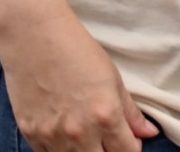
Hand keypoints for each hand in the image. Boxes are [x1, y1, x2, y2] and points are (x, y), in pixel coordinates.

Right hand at [1, 20, 161, 151]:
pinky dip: (60, 150)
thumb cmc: (77, 52)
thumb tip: (148, 133)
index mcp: (106, 116)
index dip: (131, 148)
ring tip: (87, 136)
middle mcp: (79, 132)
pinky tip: (65, 135)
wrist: (34, 38)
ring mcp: (52, 136)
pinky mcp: (31, 135)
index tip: (130, 142)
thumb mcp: (113, 78)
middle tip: (109, 140)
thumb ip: (131, 112)